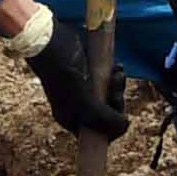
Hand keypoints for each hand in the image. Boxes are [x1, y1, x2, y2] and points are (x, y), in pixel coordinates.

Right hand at [33, 19, 121, 141]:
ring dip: (118, 86)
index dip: (112, 126)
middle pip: (106, 113)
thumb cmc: (64, 76)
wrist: (51, 42)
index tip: (119, 116)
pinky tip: (117, 67)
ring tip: (117, 75)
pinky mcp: (89, 70)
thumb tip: (125, 126)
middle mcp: (77, 106)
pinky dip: (115, 74)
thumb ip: (105, 119)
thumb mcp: (85, 104)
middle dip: (116, 103)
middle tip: (116, 93)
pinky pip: (107, 78)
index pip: (97, 133)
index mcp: (72, 119)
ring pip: (109, 94)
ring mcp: (83, 87)